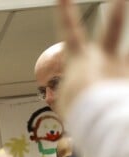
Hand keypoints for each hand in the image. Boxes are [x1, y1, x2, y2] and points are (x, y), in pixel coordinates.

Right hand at [57, 0, 128, 117]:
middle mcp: (103, 57)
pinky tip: (122, 99)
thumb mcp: (67, 103)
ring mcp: (121, 67)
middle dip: (117, 8)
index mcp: (78, 60)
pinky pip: (126, 86)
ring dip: (126, 58)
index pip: (69, 31)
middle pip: (112, 26)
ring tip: (127, 70)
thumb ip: (75, 92)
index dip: (65, 11)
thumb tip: (84, 94)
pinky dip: (123, 94)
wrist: (96, 116)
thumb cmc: (77, 111)